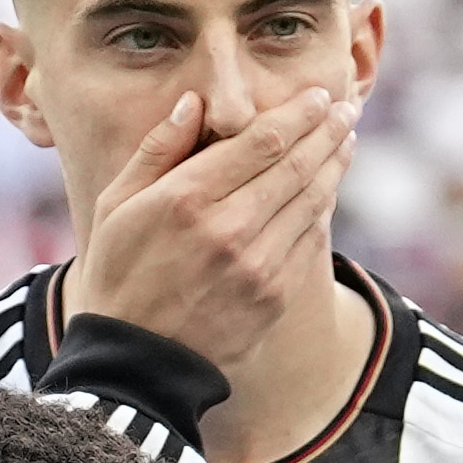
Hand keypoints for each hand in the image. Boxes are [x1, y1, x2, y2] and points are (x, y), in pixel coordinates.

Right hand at [64, 82, 355, 396]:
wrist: (133, 365)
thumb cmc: (118, 276)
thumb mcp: (114, 207)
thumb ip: (156, 150)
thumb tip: (193, 103)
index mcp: (186, 199)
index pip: (262, 141)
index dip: (299, 114)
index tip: (319, 97)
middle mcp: (228, 229)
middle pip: (296, 166)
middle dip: (328, 132)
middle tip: (347, 110)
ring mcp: (256, 266)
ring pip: (311, 201)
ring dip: (335, 166)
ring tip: (346, 142)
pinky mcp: (273, 296)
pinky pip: (309, 240)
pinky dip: (323, 209)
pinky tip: (328, 190)